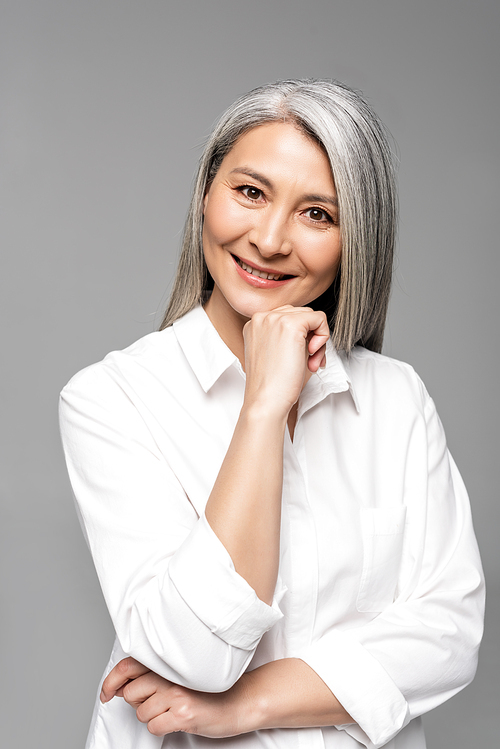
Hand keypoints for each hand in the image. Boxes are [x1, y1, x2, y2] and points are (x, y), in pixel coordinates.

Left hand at [100, 657, 253, 737]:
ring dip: (152, 716)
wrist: (240, 701)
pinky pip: (153, 726)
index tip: (106, 692)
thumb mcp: (180, 675)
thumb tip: (121, 685)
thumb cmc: (210, 689)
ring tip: (172, 711)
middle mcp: (170, 674)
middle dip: (139, 702)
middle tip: (158, 703)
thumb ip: (155, 674)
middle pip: (130, 693)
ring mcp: (176, 693)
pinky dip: (161, 728)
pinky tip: (177, 720)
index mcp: (168, 662)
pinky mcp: (182, 713)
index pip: (128, 666)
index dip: (111, 681)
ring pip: (141, 712)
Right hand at [243, 306, 328, 415]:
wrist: (266, 400)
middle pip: (299, 314)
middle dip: (310, 338)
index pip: (287, 317)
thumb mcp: (277, 353)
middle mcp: (261, 317)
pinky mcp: (291, 324)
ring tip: (311, 362)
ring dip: (317, 339)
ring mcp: (274, 318)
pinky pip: (319, 318)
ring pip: (310, 316)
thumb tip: (312, 330)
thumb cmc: (273, 384)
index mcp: (255, 325)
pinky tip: (314, 354)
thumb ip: (289, 336)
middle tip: (310, 362)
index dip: (300, 337)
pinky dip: (324, 336)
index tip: (302, 358)